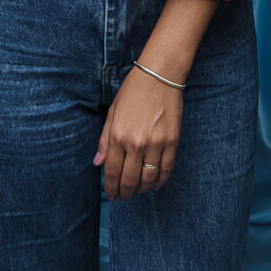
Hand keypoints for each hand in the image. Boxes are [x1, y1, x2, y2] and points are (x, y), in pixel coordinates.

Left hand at [94, 65, 182, 198]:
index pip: (112, 171)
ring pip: (148, 178)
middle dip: (125, 192)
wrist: (160, 74)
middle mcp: (136, 142)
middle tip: (123, 196)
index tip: (111, 194)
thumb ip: (105, 139)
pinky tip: (155, 185)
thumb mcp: (113, 111)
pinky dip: (160, 181)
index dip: (111, 187)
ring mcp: (156, 143)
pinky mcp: (172, 142)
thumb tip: (98, 162)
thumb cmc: (133, 90)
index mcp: (118, 135)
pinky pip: (166, 169)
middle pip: (130, 179)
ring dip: (141, 189)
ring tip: (137, 190)